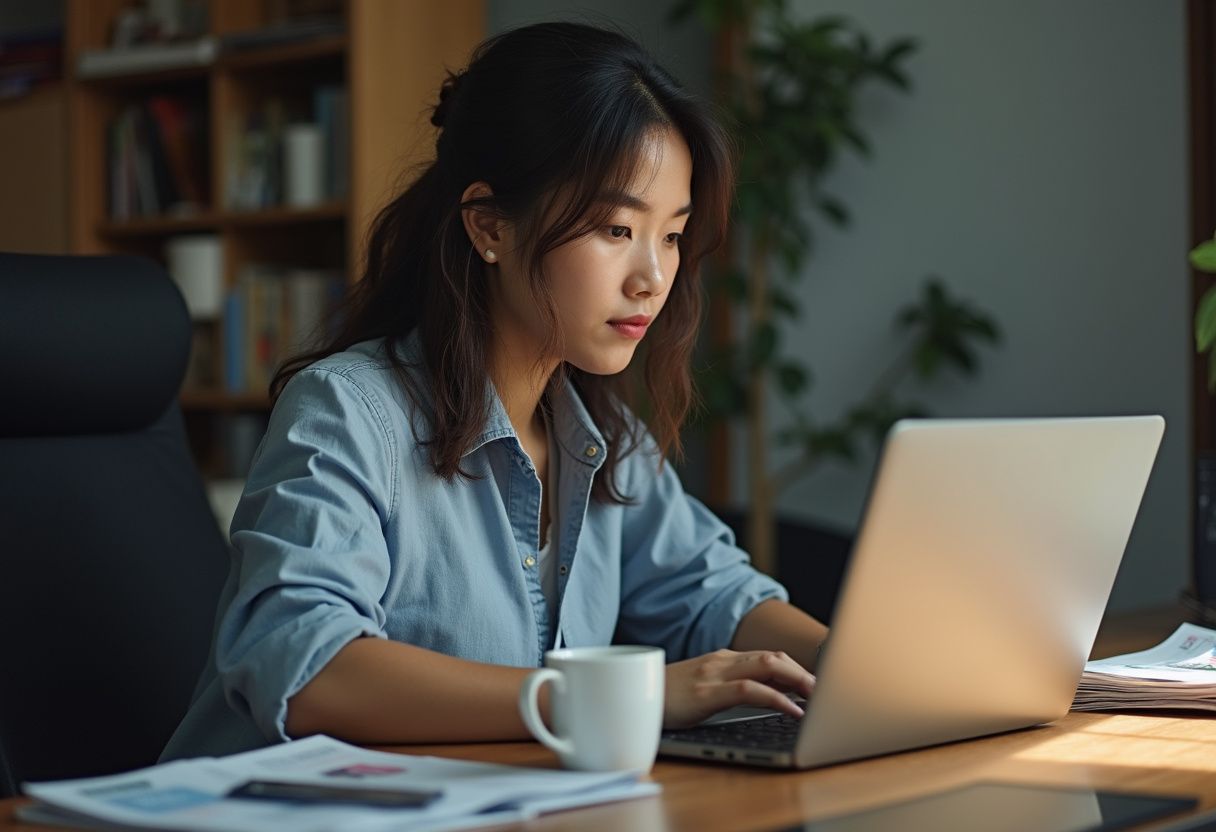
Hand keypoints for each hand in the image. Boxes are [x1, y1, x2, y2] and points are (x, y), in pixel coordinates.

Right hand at [663, 649, 815, 728]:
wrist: (623, 699)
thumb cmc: (661, 700)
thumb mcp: (699, 692)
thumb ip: (728, 690)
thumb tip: (768, 702)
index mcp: (720, 660)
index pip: (768, 656)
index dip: (797, 667)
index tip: (819, 683)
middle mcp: (720, 660)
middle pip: (774, 656)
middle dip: (805, 671)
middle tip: (828, 690)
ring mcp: (713, 674)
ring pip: (768, 666)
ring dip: (800, 680)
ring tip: (820, 697)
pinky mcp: (706, 693)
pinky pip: (751, 690)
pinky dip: (778, 698)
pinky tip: (793, 710)